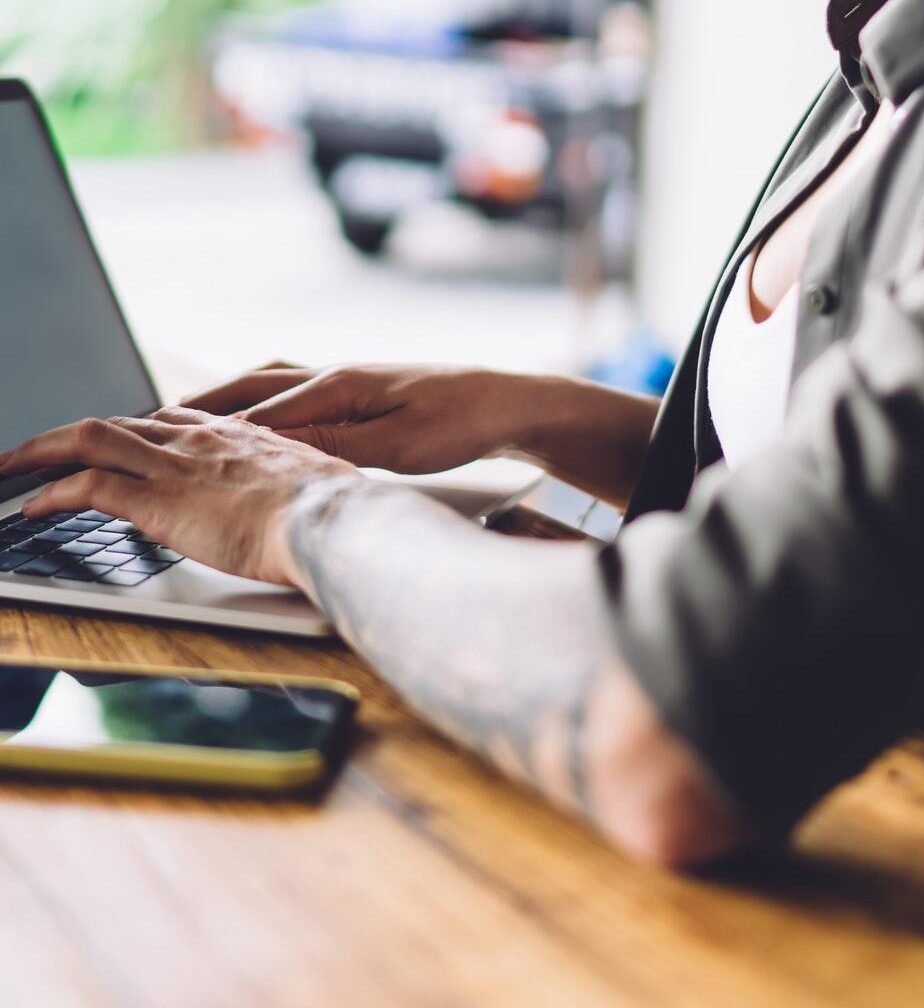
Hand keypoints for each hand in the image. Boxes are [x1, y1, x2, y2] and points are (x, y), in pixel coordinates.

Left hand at [0, 409, 359, 585]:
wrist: (331, 518)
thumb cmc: (339, 511)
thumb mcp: (321, 488)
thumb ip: (299, 489)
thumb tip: (313, 503)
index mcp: (242, 437)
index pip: (176, 423)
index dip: (140, 431)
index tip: (121, 443)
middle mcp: (202, 441)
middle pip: (123, 423)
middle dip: (75, 435)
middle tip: (42, 450)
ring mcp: (176, 466)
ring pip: (90, 440)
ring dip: (42, 451)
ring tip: (12, 466)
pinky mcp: (157, 500)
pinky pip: (87, 487)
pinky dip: (51, 494)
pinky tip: (31, 508)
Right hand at [183, 363, 540, 473]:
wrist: (508, 403)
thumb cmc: (461, 423)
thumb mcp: (399, 445)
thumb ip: (336, 446)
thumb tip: (275, 451)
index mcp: (339, 385)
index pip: (258, 410)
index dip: (207, 427)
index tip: (162, 442)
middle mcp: (335, 374)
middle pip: (251, 387)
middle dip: (201, 407)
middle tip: (149, 423)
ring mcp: (347, 381)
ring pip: (269, 384)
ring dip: (228, 400)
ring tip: (186, 416)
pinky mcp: (361, 393)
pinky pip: (292, 392)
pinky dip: (259, 401)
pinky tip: (253, 416)